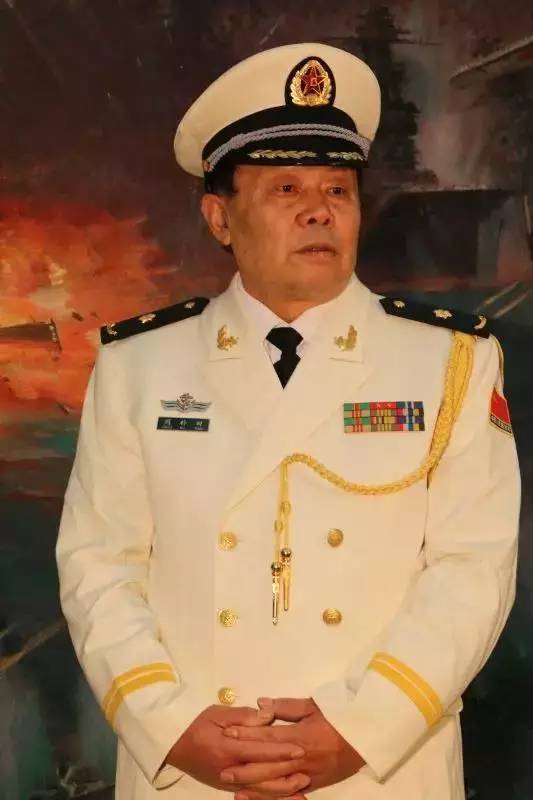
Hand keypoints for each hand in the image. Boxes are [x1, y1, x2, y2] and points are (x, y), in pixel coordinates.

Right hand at [165, 703, 306, 790]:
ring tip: (300, 788)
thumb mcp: (217, 712)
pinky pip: (251, 795)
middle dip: (286, 773)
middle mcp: (230, 769)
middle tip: (307, 771)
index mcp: (228, 748)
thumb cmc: (196, 723)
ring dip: (280, 791)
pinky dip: (267, 797)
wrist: (174, 744)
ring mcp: (228, 782)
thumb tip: (267, 716)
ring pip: (258, 790)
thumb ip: (243, 716)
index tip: (299, 749)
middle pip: (262, 774)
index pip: (259, 750)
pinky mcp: (227, 787)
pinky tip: (281, 797)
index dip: (281, 751)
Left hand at [221, 697, 364, 798]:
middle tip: (222, 769)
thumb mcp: (313, 705)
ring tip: (234, 788)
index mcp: (300, 736)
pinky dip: (274, 797)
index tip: (228, 734)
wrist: (366, 737)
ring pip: (277, 783)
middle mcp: (301, 758)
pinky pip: (290, 794)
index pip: (268, 737)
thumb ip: (286, 706)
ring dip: (255, 786)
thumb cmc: (338, 716)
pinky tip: (259, 797)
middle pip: (268, 764)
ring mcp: (307, 774)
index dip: (247, 736)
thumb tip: (261, 703)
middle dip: (245, 768)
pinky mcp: (313, 785)